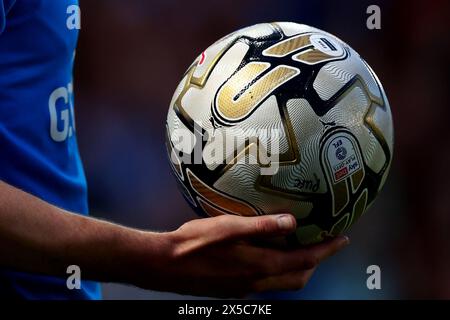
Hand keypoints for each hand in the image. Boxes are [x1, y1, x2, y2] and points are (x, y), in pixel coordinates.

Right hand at [142, 214, 348, 297]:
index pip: (304, 261)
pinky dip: (278, 271)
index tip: (342, 239)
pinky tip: (268, 254)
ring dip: (298, 268)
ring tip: (299, 248)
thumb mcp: (228, 228)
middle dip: (316, 263)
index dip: (326, 251)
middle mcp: (257, 282)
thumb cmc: (194, 243)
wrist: (165, 265)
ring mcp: (245, 289)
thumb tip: (292, 222)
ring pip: (283, 283)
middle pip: (298, 278)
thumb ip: (261, 226)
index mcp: (260, 266)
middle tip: (322, 243)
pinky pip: (266, 283)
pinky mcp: (233, 289)